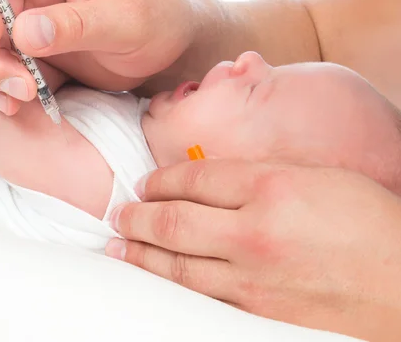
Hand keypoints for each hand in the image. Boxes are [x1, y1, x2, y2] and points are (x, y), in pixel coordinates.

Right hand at [0, 0, 218, 113]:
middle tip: (17, 83)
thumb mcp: (127, 18)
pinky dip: (0, 87)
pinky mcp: (35, 53)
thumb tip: (23, 32)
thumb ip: (77, 24)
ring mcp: (32, 20)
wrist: (173, 49)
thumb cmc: (160, 17)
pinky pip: (0, 67)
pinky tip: (15, 105)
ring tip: (21, 97)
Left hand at [106, 159, 400, 340]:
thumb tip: (208, 177)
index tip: (146, 181)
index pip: (194, 177)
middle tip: (119, 212)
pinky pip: (200, 297)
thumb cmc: (369, 221)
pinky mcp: (257, 312)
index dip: (161, 179)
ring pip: (178, 264)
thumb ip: (259, 173)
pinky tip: (152, 276)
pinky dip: (168, 284)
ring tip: (118, 244)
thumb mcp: (317, 176)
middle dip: (138, 214)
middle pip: (174, 220)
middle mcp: (255, 231)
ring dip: (140, 252)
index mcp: (271, 187)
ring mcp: (253, 278)